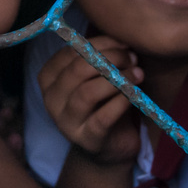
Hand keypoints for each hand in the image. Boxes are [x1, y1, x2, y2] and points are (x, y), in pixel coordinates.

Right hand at [38, 37, 142, 165]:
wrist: (111, 145)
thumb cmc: (104, 103)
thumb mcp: (98, 76)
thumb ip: (101, 57)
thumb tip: (123, 41)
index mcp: (49, 79)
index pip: (69, 52)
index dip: (99, 44)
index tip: (124, 45)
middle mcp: (51, 100)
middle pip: (77, 70)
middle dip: (110, 59)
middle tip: (132, 59)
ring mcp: (66, 122)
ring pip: (87, 93)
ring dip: (117, 80)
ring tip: (138, 75)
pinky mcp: (87, 139)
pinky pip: (103, 117)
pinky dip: (121, 102)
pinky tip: (134, 95)